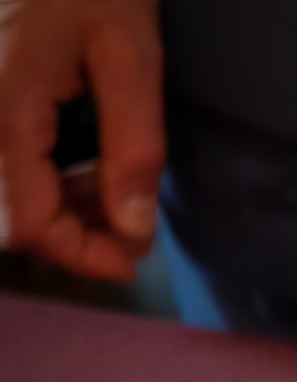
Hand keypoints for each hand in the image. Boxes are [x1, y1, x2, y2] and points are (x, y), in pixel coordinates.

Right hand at [0, 0, 161, 280]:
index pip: (26, 223)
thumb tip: (134, 228)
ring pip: (7, 200)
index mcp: (6, 115)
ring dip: (63, 215)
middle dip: (73, 238)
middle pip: (11, 220)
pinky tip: (90, 175)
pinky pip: (8, 169)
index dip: (79, 254)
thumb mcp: (130, 58)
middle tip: (133, 230)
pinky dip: (49, 187)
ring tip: (118, 196)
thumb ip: (134, 144)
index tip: (132, 259)